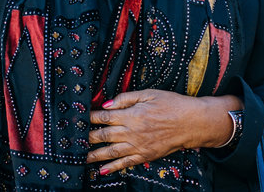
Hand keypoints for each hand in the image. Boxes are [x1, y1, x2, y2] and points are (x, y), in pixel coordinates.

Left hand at [87, 89, 231, 175]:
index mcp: (130, 114)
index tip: (77, 118)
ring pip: (110, 152)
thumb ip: (125, 98)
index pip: (103, 117)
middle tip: (72, 140)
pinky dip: (112, 167)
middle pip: (103, 136)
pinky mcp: (144, 155)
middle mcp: (131, 132)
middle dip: (86, 138)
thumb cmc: (171, 104)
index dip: (89, 118)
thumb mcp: (147, 93)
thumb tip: (106, 103)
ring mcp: (137, 146)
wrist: (191, 122)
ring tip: (80, 157)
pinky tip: (101, 170)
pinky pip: (125, 163)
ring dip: (93, 155)